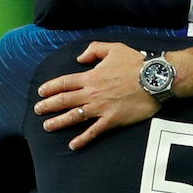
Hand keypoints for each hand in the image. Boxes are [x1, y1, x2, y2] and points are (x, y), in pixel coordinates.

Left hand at [33, 41, 159, 150]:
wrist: (155, 79)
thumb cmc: (136, 63)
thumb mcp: (113, 48)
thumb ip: (93, 50)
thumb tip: (80, 58)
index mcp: (91, 76)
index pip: (64, 83)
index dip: (50, 87)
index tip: (41, 92)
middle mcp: (92, 93)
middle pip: (64, 100)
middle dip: (48, 106)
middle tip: (37, 110)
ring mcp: (101, 108)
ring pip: (74, 116)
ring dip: (58, 122)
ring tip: (47, 126)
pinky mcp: (112, 120)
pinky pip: (94, 131)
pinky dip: (82, 139)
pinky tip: (73, 145)